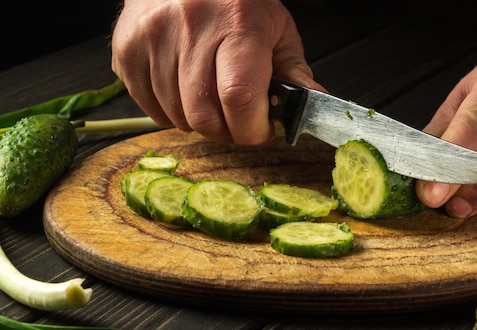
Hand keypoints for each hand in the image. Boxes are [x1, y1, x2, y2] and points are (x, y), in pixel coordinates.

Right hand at [111, 0, 322, 144]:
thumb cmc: (236, 3)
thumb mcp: (275, 29)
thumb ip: (294, 71)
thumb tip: (312, 105)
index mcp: (237, 23)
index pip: (240, 97)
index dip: (253, 128)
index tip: (261, 129)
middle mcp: (190, 28)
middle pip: (204, 117)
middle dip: (227, 132)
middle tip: (237, 119)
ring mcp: (151, 39)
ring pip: (177, 118)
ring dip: (200, 122)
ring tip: (211, 96)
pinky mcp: (126, 51)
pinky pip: (151, 111)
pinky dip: (172, 113)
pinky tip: (184, 90)